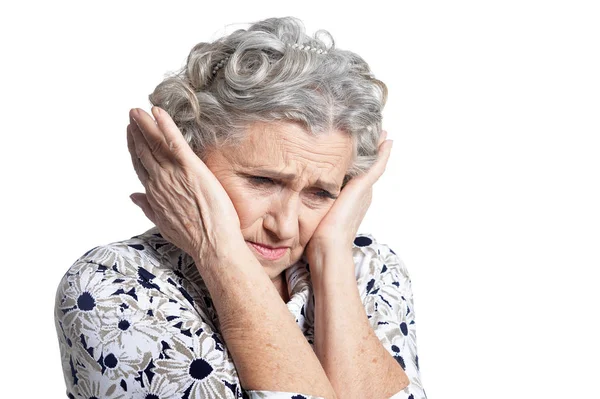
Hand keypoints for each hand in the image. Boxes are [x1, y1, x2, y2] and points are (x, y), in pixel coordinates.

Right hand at [126, 107, 244, 266]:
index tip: (131, 134)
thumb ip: (147, 207)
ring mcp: (173, 174)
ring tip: (139, 110)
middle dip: (137, 131)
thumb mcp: (162, 224)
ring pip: (154, 144)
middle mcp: (159, 181)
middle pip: (143, 151)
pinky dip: (165, 125)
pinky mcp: (190, 169)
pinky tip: (158, 111)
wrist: (212, 244)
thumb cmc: (193, 237)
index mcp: (153, 194)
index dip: (134, 148)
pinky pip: (174, 142)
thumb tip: (133, 196)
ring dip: (145, 124)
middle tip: (133, 114)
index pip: (140, 165)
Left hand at [305, 131, 392, 265]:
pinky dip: (382, 153)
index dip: (357, 163)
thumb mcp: (314, 214)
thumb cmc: (318, 239)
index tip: (356, 146)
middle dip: (370, 151)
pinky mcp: (362, 188)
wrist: (327, 248)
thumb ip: (309, 202)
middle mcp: (360, 195)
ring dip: (376, 148)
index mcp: (350, 201)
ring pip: (373, 164)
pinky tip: (385, 140)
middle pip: (367, 168)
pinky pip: (376, 166)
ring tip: (382, 132)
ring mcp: (363, 191)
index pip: (355, 177)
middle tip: (376, 133)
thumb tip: (292, 195)